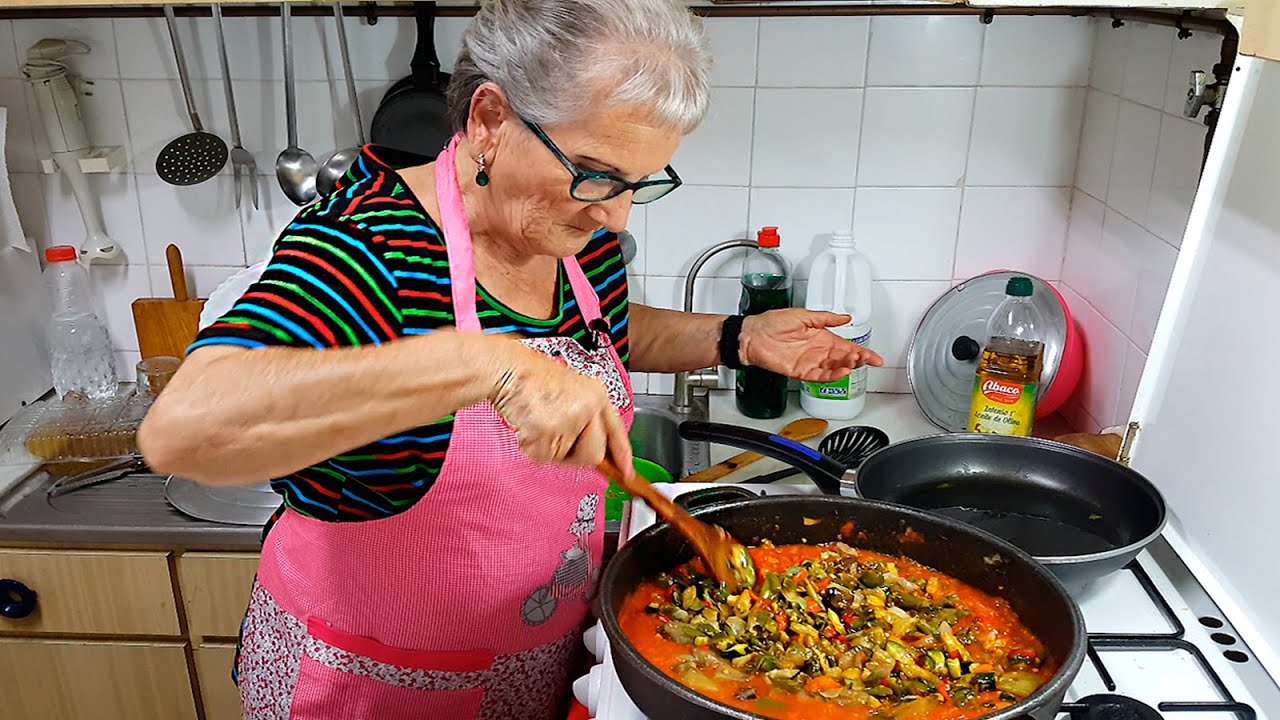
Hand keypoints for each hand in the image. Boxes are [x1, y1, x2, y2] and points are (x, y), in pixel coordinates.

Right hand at [487, 339, 632, 475]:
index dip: (621, 455)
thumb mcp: (575, 391)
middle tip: (558, 436)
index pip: (616, 431)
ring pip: (564, 459)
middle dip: (574, 454)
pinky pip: (543, 458)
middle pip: (592, 455)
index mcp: (598, 396)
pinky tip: (530, 425)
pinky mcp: (546, 432)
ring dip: (550, 449)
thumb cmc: (536, 379)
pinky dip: (532, 447)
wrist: (510, 370)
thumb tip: (598, 451)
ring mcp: (568, 420)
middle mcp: (588, 408)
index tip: (626, 472)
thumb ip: (589, 418)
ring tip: (541, 422)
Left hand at [739, 309, 883, 382]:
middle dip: (858, 360)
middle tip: (868, 360)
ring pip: (834, 368)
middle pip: (844, 358)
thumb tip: (846, 317)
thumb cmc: (772, 323)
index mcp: (821, 337)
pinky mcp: (800, 371)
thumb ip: (826, 318)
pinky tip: (841, 372)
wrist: (752, 335)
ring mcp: (810, 362)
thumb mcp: (803, 315)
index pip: (846, 346)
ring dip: (846, 367)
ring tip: (856, 363)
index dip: (862, 351)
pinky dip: (831, 376)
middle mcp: (818, 351)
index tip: (874, 357)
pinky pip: (819, 376)